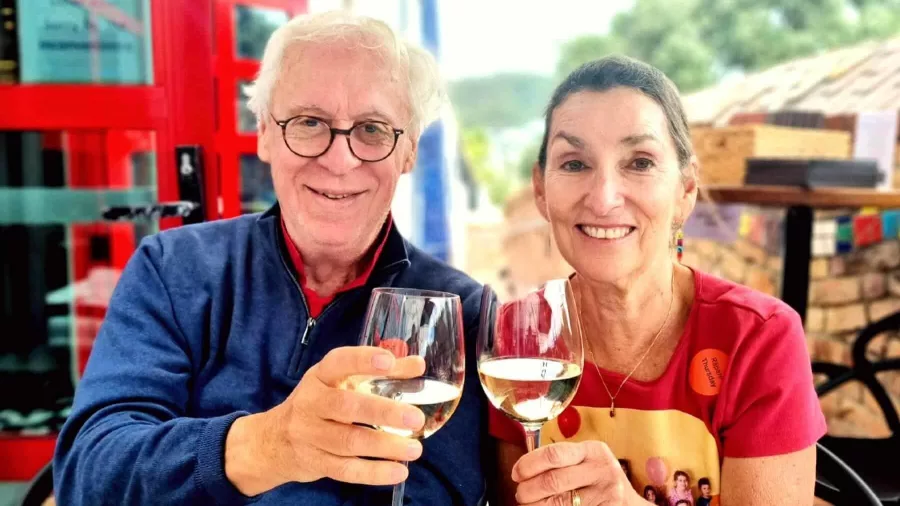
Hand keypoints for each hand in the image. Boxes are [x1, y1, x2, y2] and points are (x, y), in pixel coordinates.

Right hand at [225, 346, 426, 495]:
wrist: (274, 440)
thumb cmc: (320, 402)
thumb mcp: (342, 381)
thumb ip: (381, 372)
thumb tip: (417, 364)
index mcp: (320, 377)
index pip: (339, 363)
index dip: (362, 360)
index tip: (388, 361)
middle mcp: (312, 403)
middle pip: (346, 407)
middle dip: (383, 412)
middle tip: (415, 417)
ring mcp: (311, 435)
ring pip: (348, 442)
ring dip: (384, 446)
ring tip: (415, 449)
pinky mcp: (316, 463)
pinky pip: (346, 470)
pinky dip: (374, 472)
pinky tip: (399, 471)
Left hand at [511, 441, 643, 505]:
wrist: (630, 504)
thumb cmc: (599, 480)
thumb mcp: (587, 462)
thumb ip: (561, 461)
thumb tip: (522, 470)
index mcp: (593, 451)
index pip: (554, 454)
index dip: (529, 464)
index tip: (517, 472)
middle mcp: (601, 470)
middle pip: (552, 481)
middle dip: (528, 489)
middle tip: (521, 493)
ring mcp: (605, 495)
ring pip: (558, 503)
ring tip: (529, 504)